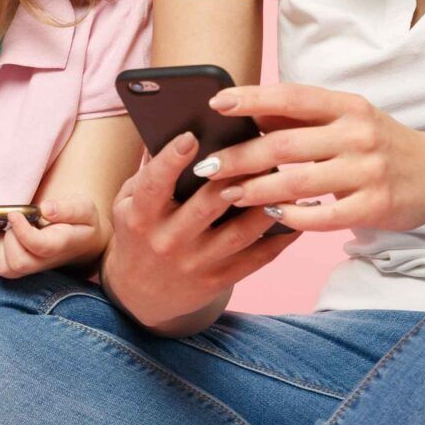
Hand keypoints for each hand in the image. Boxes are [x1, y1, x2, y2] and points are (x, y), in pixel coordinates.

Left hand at [0, 197, 103, 278]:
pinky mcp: (15, 268)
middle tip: (13, 220)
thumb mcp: (84, 209)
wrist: (80, 240)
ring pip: (3, 268)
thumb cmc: (80, 222)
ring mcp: (28, 268)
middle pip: (18, 262)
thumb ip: (69, 209)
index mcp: (61, 244)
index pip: (39, 246)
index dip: (22, 231)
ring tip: (8, 229)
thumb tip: (46, 209)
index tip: (15, 214)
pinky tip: (2, 236)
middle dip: (10, 238)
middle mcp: (43, 261)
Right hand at [105, 131, 299, 329]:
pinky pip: (255, 259)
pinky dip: (280, 238)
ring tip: (288, 180)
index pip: (154, 185)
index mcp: (140, 216)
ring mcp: (194, 263)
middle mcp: (166, 241)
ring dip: (266, 206)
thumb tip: (173, 129)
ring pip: (239, 233)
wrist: (140, 295)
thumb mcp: (128, 203)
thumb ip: (148, 171)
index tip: (190, 135)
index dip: (170, 160)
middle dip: (233, 177)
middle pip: (205, 206)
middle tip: (259, 149)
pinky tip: (297, 216)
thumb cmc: (138, 234)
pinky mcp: (217, 280)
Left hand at [196, 83, 424, 232]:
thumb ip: (303, 117)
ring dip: (256, 190)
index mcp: (347, 105)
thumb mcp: (348, 118)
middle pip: (285, 144)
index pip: (292, 97)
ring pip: (298, 182)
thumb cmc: (380, 143)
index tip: (216, 103)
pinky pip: (322, 216)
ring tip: (227, 193)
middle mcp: (358, 134)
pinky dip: (292, 217)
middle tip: (207, 165)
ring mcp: (368, 172)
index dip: (251, 99)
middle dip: (240, 156)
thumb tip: (247, 113)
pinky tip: (271, 216)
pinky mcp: (374, 207)